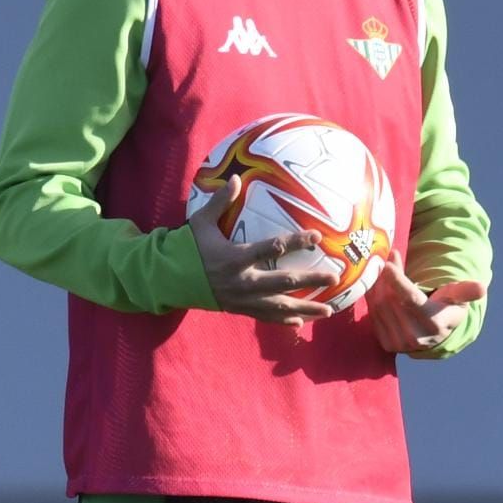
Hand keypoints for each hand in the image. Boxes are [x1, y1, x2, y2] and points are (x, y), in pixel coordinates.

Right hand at [187, 176, 339, 326]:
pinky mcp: (239, 310)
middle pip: (283, 281)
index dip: (296, 242)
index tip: (317, 237)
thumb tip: (236, 178)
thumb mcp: (201, 222)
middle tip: (334, 276)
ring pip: (280, 306)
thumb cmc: (187, 248)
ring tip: (328, 310)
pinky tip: (301, 324)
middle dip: (310, 280)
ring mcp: (242, 299)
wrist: (169, 280)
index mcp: (235, 257)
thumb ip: (220, 201)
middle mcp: (243, 281)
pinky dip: (284, 321)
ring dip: (306, 308)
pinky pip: (266, 318)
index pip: (271, 248)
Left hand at [368, 250, 486, 355]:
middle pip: (392, 300)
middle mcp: (415, 337)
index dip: (398, 281)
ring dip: (379, 285)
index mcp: (433, 323)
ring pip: (380, 306)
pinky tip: (379, 286)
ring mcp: (399, 343)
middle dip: (387, 277)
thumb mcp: (458, 297)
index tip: (388, 264)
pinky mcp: (386, 345)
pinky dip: (373, 298)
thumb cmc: (447, 307)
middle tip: (388, 260)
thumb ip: (467, 291)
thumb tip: (482, 287)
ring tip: (384, 270)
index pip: (411, 299)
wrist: (436, 335)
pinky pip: (374, 315)